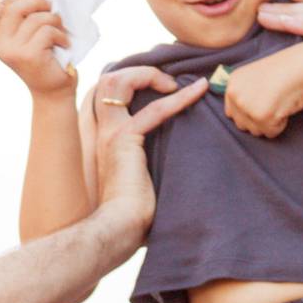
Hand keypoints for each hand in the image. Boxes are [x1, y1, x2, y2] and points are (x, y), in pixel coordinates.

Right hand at [0, 0, 75, 97]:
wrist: (53, 95)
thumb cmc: (44, 63)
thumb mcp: (27, 40)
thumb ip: (20, 21)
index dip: (9, 2)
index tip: (29, 8)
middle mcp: (1, 46)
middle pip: (13, 7)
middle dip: (37, 2)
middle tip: (51, 10)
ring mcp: (14, 51)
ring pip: (35, 19)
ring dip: (54, 21)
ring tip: (61, 31)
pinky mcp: (30, 56)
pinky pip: (47, 31)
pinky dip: (60, 35)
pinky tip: (64, 43)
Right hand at [93, 67, 206, 235]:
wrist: (119, 230)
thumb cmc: (131, 219)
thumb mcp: (141, 183)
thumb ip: (150, 167)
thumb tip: (179, 171)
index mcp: (105, 140)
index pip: (110, 97)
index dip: (133, 83)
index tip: (164, 86)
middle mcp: (103, 132)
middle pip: (108, 80)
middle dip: (137, 71)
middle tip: (168, 83)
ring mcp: (111, 133)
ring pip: (118, 81)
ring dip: (148, 74)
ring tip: (175, 84)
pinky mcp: (124, 139)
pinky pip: (155, 108)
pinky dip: (179, 97)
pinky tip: (198, 91)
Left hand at [223, 46, 302, 138]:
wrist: (302, 66)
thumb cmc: (285, 70)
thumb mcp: (255, 77)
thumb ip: (245, 94)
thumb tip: (242, 118)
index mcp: (232, 84)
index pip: (231, 113)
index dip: (248, 114)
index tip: (262, 105)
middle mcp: (235, 95)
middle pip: (242, 125)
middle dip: (258, 120)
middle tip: (273, 103)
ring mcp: (247, 106)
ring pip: (256, 131)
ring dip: (269, 123)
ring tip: (279, 103)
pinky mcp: (261, 117)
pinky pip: (271, 133)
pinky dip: (281, 124)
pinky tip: (284, 107)